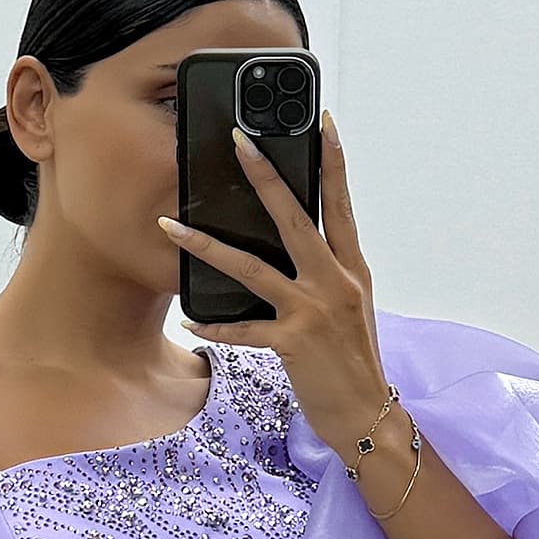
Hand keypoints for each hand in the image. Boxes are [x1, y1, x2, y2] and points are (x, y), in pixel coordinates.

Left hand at [156, 113, 389, 465]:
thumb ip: (327, 273)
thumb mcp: (350, 308)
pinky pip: (243, 329)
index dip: (334, 160)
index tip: (324, 121)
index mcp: (350, 269)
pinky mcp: (293, 343)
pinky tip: (190, 317)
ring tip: (171, 226)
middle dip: (264, 175)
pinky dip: (214, 324)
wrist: (367, 417)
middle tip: (238, 140)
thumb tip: (295, 244)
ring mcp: (313, 311)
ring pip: (252, 267)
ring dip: (207, 246)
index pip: (340, 204)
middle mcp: (334, 282)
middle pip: (294, 217)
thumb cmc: (352, 363)